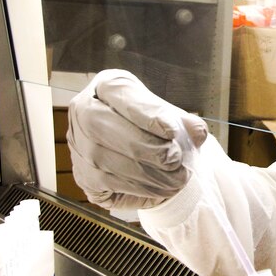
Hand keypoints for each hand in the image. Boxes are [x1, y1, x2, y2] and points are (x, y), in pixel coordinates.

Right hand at [67, 69, 207, 210]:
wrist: (140, 153)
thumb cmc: (153, 128)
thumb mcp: (171, 117)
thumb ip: (185, 122)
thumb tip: (197, 132)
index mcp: (106, 86)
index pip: (116, 92)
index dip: (143, 113)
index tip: (172, 131)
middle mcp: (83, 111)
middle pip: (99, 126)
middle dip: (142, 146)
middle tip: (174, 159)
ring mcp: (78, 144)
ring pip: (102, 159)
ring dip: (145, 173)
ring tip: (177, 179)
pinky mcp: (82, 175)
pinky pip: (105, 183)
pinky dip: (138, 188)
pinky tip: (162, 189)